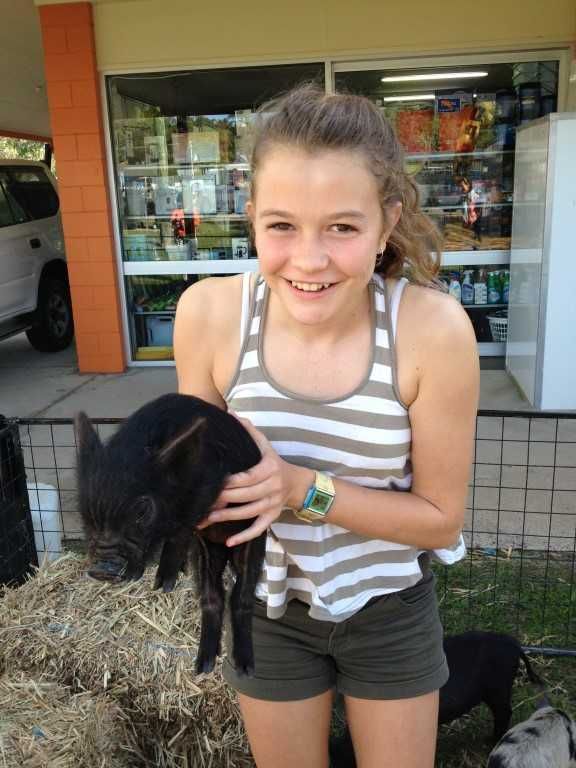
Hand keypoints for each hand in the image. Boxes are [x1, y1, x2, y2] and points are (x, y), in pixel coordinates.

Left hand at [197, 415, 302, 546]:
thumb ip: (249, 431)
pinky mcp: (273, 517)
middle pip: (245, 496)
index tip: (214, 483)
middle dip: (223, 500)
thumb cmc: (273, 462)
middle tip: (202, 503)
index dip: (230, 482)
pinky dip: (244, 536)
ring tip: (207, 519)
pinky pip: (259, 528)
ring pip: (249, 513)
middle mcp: (273, 487)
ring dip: (228, 517)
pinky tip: (229, 542)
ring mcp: (273, 504)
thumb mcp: (265, 445)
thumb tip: (232, 413)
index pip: (247, 477)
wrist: (298, 483)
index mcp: (269, 468)